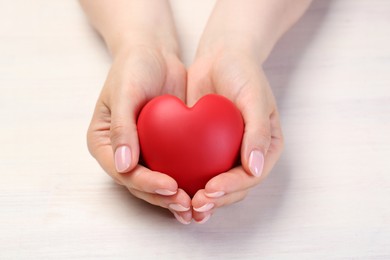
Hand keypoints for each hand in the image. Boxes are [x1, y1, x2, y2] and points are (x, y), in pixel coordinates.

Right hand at [87, 45, 192, 223]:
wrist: (153, 53)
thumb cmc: (133, 67)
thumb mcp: (124, 92)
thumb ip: (122, 127)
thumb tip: (123, 164)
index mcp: (105, 142)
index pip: (122, 172)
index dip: (146, 183)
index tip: (170, 186)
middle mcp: (122, 152)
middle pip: (139, 183)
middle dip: (162, 197)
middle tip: (186, 204)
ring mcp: (143, 151)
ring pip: (156, 182)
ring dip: (174, 197)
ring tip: (195, 207)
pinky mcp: (162, 147)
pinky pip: (172, 169)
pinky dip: (186, 182)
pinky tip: (201, 191)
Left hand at [184, 0, 310, 224]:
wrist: (220, 56)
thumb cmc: (243, 73)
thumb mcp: (255, 98)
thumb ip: (258, 132)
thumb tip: (256, 168)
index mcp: (265, 147)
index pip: (252, 176)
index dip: (233, 187)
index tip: (211, 190)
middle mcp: (248, 154)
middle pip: (235, 187)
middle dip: (216, 200)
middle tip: (196, 205)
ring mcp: (227, 152)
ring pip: (216, 184)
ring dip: (203, 199)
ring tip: (186, 208)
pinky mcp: (207, 148)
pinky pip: (199, 168)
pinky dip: (188, 180)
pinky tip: (173, 187)